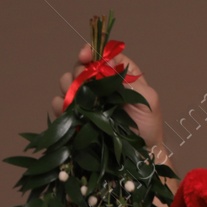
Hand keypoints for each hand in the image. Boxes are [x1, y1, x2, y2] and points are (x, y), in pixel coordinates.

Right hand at [51, 42, 170, 168]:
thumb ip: (129, 80)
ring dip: (68, 88)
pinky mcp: (76, 117)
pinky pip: (59, 105)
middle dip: (78, 72)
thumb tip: (107, 63)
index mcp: (118, 73)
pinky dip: (59, 106)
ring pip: (66, 83)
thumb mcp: (147, 98)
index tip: (84, 57)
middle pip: (79, 66)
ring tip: (76, 100)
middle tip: (84, 84)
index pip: (100, 53)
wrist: (140, 155)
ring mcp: (86, 100)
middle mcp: (99, 84)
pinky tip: (67, 112)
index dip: (89, 51)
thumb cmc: (148, 126)